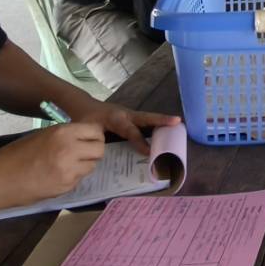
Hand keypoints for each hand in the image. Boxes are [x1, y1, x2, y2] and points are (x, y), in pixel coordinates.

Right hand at [0, 122, 105, 208]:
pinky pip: (79, 179)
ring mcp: (70, 171)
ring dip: (85, 165)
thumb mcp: (43, 135)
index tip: (89, 140)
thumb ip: (66, 136)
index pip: (95, 131)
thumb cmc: (17, 154)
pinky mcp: (66, 187)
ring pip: (92, 166)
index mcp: (63, 132)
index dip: (94, 136)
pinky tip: (57, 176)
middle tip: (83, 154)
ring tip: (67, 165)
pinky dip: (73, 178)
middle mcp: (70, 150)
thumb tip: (84, 139)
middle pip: (100, 150)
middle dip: (94, 152)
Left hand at [62, 97, 180, 154]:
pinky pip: (146, 122)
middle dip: (162, 119)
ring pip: (148, 119)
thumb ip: (96, 142)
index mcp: (115, 118)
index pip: (130, 132)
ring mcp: (130, 115)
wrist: (85, 106)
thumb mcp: (86, 131)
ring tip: (179, 127)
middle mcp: (126, 115)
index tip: (149, 153)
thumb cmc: (85, 119)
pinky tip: (166, 135)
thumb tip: (109, 160)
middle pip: (146, 117)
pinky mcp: (132, 118)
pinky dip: (157, 126)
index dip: (140, 142)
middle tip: (177, 121)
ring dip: (163, 122)